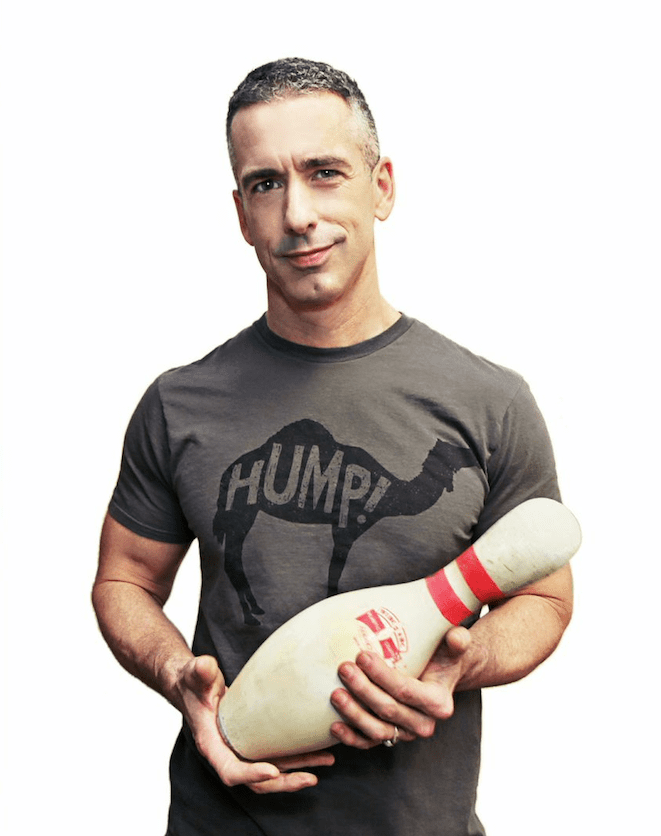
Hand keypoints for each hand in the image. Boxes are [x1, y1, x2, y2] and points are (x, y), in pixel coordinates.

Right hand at [175, 655, 334, 792]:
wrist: (194, 684)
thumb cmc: (194, 681)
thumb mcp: (196, 674)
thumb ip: (200, 671)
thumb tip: (205, 666)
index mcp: (211, 744)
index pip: (230, 770)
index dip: (251, 773)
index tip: (273, 771)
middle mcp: (228, 752)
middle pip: (256, 781)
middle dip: (284, 782)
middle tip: (311, 778)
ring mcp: (243, 749)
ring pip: (271, 771)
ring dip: (298, 770)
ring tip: (327, 761)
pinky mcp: (254, 741)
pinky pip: (277, 756)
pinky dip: (297, 757)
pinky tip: (318, 749)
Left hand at [329, 627, 471, 749]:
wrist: (439, 675)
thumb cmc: (443, 657)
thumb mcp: (454, 647)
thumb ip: (458, 641)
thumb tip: (458, 637)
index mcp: (439, 703)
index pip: (406, 690)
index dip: (382, 675)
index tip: (362, 655)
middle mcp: (424, 723)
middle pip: (388, 710)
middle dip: (363, 690)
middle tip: (343, 667)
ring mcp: (405, 733)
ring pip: (377, 730)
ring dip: (353, 714)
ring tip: (335, 694)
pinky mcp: (390, 737)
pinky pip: (369, 742)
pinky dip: (351, 737)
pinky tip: (333, 725)